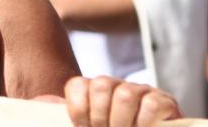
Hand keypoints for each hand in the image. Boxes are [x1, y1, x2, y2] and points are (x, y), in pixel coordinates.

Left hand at [63, 76, 180, 126]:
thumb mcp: (84, 125)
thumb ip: (63, 119)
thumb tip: (43, 107)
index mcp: (93, 90)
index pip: (78, 85)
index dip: (77, 109)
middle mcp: (116, 86)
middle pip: (100, 85)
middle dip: (99, 117)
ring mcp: (141, 91)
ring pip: (125, 93)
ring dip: (121, 121)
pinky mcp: (164, 101)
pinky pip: (151, 104)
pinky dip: (143, 123)